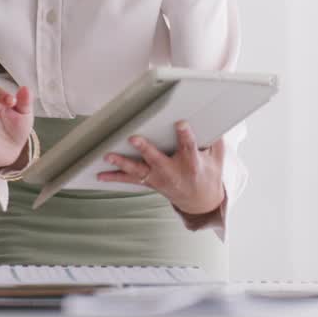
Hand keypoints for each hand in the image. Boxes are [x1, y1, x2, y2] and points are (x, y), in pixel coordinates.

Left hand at [98, 121, 225, 215]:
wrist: (201, 201)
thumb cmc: (208, 173)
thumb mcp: (217, 158)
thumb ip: (214, 139)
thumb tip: (214, 115)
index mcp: (192, 164)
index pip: (189, 148)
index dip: (185, 135)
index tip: (180, 123)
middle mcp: (173, 172)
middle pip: (157, 160)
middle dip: (145, 149)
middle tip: (133, 138)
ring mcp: (159, 179)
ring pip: (139, 171)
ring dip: (122, 163)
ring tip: (108, 155)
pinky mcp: (150, 183)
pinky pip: (131, 180)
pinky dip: (115, 177)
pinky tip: (100, 175)